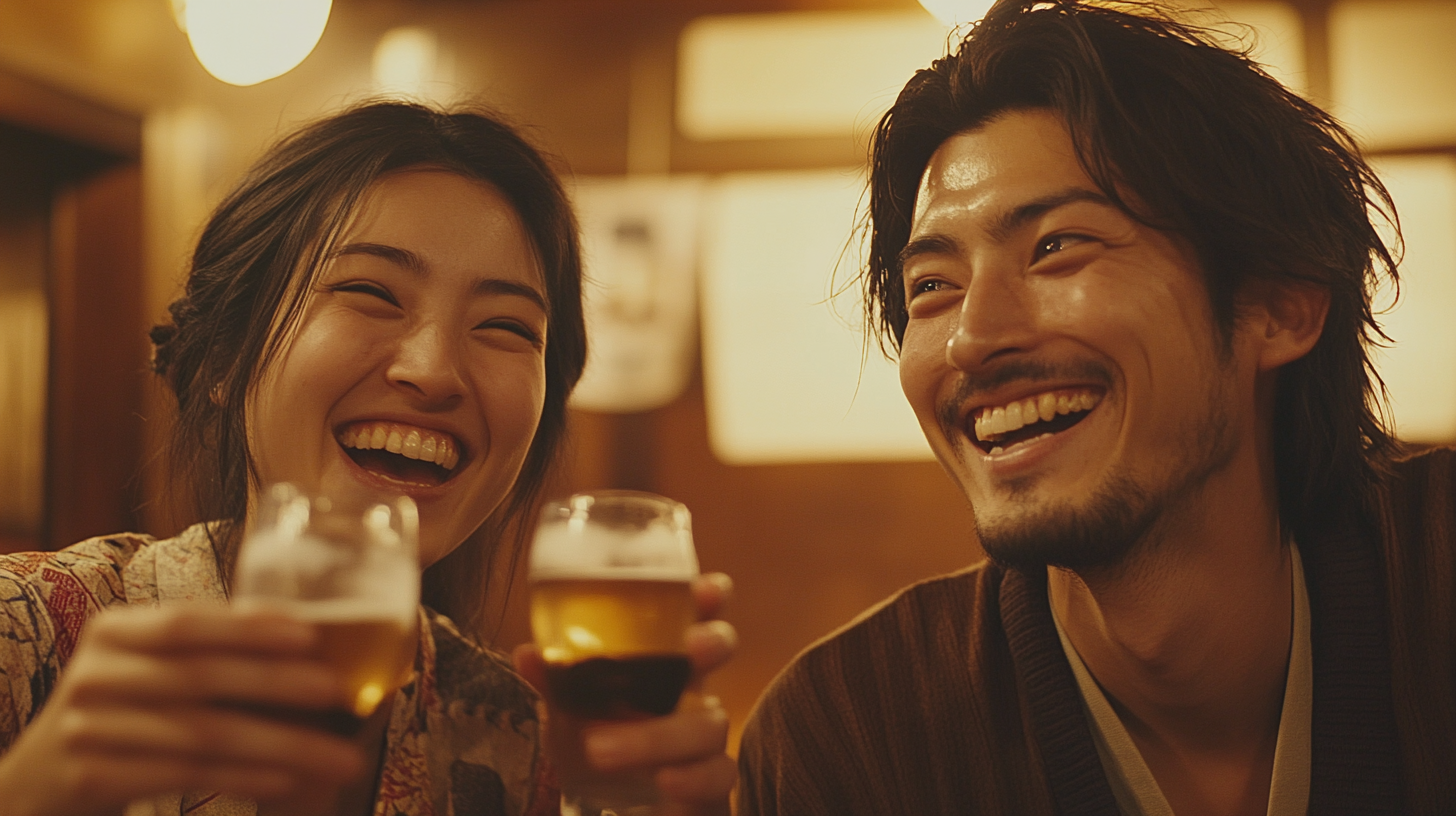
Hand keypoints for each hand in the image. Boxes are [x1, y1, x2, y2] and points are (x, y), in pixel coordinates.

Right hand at [0, 605, 365, 815]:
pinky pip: (186, 776)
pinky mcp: (93, 778)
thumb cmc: (125, 708)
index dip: (248, 627)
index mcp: (115, 631)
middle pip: (200, 678)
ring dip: (280, 745)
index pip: (187, 623)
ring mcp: (88, 728)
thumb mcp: (151, 666)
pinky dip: (245, 778)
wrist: (40, 778)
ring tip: (338, 755)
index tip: (310, 633)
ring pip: (202, 733)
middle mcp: (96, 674)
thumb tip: (307, 635)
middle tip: (338, 693)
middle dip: (278, 685)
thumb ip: (211, 647)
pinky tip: (289, 780)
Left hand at [514, 573, 737, 815]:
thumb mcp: (576, 708)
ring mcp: (704, 737)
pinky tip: (665, 781)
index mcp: (665, 661)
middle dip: (714, 642)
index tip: (706, 587)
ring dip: (659, 735)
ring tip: (601, 749)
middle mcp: (692, 690)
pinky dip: (693, 778)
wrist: (621, 806)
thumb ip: (557, 682)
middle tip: (692, 647)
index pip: (694, 616)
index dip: (709, 598)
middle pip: (721, 652)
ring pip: (709, 725)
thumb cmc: (605, 738)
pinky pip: (717, 776)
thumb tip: (527, 654)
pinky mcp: (709, 783)